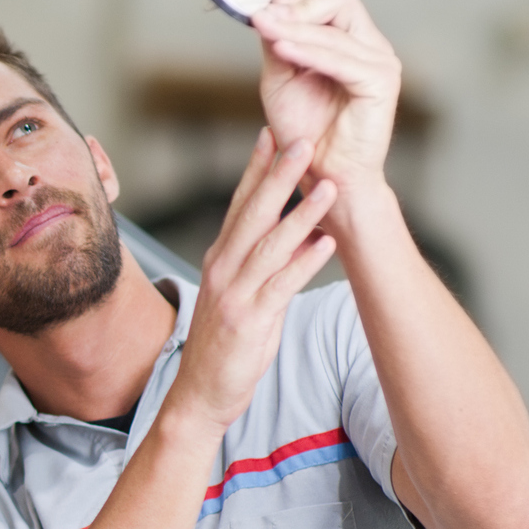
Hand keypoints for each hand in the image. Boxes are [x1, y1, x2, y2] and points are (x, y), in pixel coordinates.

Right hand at [167, 129, 339, 432]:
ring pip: (270, 245)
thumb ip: (264, 263)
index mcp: (220, 259)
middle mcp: (223, 269)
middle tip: (301, 141)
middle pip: (253, 214)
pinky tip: (325, 244)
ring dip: (302, 214)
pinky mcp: (249, 321)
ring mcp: (234, 294)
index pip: (238, 204)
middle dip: (278, 175)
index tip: (272, 134)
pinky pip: (280, 286)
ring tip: (328, 187)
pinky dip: (303, 263)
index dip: (256, 168)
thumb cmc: (224, 345)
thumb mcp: (240, 295)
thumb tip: (300, 233)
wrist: (200, 394)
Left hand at [251, 0, 401, 190]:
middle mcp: (371, 46)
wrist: (323, 175)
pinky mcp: (381, 83)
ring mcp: (381, 62)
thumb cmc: (305, 132)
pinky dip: (308, 51)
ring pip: (335, 29)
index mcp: (352, 41)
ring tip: (263, 27)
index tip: (261, 7)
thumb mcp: (281, 78)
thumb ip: (278, 43)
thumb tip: (269, 10)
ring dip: (294, 27)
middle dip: (297, 6)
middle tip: (263, 15)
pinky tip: (281, 48)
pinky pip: (341, 59)